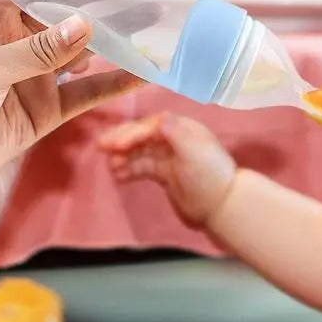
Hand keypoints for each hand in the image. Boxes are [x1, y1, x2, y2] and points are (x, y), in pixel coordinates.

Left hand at [0, 0, 141, 199]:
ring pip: (85, 52)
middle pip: (67, 14)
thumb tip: (85, 25)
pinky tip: (143, 74)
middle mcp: (17, 43)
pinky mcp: (49, 109)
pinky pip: (89, 93)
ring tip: (151, 29)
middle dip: (103, 3)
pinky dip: (117, 84)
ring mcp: (36, 76)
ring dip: (118, 40)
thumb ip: (36, 51)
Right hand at [98, 112, 235, 224]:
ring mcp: (169, 157)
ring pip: (140, 152)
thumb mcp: (194, 153)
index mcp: (183, 129)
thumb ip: (177, 134)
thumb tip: (161, 116)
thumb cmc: (209, 175)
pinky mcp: (165, 174)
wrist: (221, 206)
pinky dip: (129, 170)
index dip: (132, 133)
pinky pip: (142, 167)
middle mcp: (175, 139)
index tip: (116, 146)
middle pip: (142, 136)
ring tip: (110, 167)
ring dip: (123, 157)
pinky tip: (118, 176)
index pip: (151, 125)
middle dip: (122, 140)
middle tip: (100, 147)